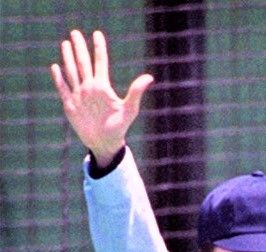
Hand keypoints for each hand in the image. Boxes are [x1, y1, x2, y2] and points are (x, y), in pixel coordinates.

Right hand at [50, 30, 152, 165]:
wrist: (105, 144)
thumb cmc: (119, 128)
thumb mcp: (129, 109)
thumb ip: (136, 92)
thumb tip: (149, 77)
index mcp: (102, 87)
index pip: (100, 62)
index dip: (99, 48)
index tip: (97, 34)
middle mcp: (90, 88)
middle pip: (83, 63)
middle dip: (79, 48)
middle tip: (75, 32)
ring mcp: (79, 95)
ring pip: (72, 72)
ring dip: (68, 58)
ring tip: (66, 43)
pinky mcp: (70, 105)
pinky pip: (63, 88)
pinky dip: (59, 78)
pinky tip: (56, 67)